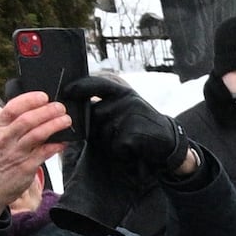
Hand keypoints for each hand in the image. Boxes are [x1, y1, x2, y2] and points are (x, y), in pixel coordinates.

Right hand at [0, 93, 71, 215]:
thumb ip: (13, 126)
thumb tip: (37, 112)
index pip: (12, 108)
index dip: (29, 100)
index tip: (44, 96)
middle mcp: (5, 139)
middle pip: (27, 119)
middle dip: (47, 111)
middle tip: (60, 107)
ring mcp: (15, 153)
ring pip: (37, 135)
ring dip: (54, 125)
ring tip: (66, 120)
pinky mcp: (25, 167)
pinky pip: (44, 153)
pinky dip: (56, 146)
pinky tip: (64, 142)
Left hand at [73, 77, 196, 196]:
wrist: (169, 141)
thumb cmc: (141, 123)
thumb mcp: (125, 105)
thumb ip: (104, 102)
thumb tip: (74, 104)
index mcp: (121, 89)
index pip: (94, 83)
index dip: (78, 88)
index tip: (66, 93)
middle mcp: (126, 97)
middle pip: (94, 115)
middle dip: (97, 128)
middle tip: (116, 133)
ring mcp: (130, 113)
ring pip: (102, 132)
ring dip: (110, 141)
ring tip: (127, 139)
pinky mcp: (133, 130)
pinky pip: (115, 144)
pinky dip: (121, 151)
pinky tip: (133, 148)